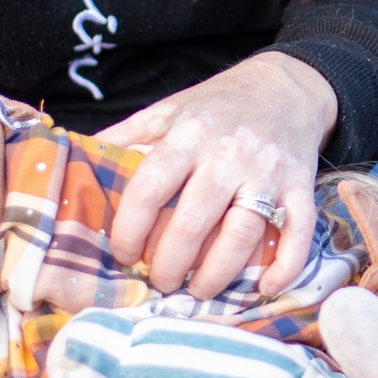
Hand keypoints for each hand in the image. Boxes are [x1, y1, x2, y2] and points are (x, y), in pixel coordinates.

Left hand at [99, 52, 336, 298]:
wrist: (286, 87)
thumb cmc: (218, 105)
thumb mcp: (168, 110)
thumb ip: (126, 136)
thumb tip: (76, 163)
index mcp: (189, 133)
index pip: (150, 189)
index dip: (130, 230)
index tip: (124, 254)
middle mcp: (230, 152)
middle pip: (193, 222)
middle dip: (170, 264)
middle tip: (161, 282)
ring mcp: (269, 171)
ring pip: (241, 235)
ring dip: (216, 275)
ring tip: (198, 290)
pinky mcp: (302, 186)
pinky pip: (298, 233)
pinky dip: (284, 267)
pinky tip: (263, 289)